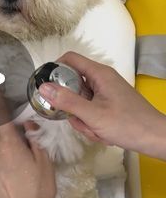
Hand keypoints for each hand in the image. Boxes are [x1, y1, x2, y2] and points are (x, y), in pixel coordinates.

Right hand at [38, 52, 165, 158]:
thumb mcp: (92, 115)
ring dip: (83, 120)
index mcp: (99, 74)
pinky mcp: (109, 104)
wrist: (154, 138)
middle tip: (80, 121)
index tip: (46, 87)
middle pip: (73, 85)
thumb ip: (67, 101)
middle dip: (72, 107)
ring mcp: (106, 92)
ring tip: (97, 130)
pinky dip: (92, 123)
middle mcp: (102, 79)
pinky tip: (102, 133)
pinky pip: (90, 111)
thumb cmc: (127, 124)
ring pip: (81, 102)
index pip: (70, 59)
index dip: (54, 69)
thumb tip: (43, 87)